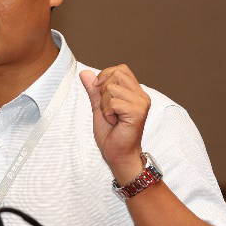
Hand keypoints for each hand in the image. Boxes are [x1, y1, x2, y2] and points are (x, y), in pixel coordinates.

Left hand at [79, 65, 150, 182]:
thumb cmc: (111, 135)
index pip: (120, 69)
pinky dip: (107, 112)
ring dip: (104, 104)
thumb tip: (84, 73)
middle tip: (108, 109)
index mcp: (135, 92)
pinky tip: (114, 122)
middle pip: (116, 74)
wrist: (118, 155)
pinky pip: (113, 102)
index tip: (100, 93)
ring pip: (112, 88)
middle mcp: (141, 95)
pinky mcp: (137, 112)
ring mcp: (141, 103)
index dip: (105, 76)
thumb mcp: (99, 108)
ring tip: (112, 117)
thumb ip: (94, 91)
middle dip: (103, 91)